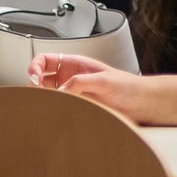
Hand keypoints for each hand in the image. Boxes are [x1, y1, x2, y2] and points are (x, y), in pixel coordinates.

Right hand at [30, 54, 176, 123]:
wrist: (143, 104)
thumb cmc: (129, 87)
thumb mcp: (104, 80)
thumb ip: (82, 83)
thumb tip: (62, 91)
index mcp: (75, 64)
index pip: (45, 60)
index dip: (35, 67)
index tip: (34, 80)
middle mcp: (71, 78)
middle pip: (41, 79)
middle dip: (34, 86)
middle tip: (37, 96)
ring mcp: (73, 94)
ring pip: (47, 95)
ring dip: (42, 100)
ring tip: (44, 106)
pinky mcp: (77, 108)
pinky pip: (58, 108)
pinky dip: (52, 111)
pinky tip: (54, 115)